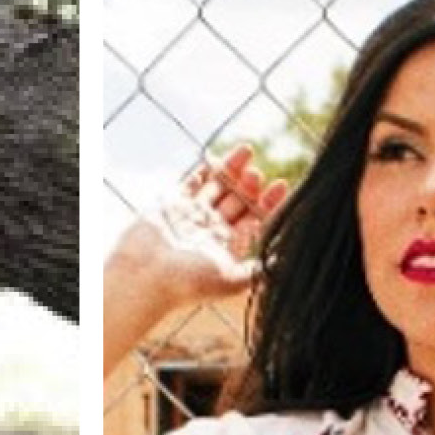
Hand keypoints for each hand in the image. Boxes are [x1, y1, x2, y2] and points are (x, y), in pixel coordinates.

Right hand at [102, 146, 290, 371]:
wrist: (146, 276)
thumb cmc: (190, 283)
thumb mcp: (234, 280)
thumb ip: (261, 270)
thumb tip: (288, 263)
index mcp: (227, 247)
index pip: (255, 220)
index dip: (270, 203)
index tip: (283, 185)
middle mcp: (210, 230)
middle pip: (238, 201)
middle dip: (251, 185)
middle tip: (259, 173)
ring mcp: (190, 215)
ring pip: (217, 187)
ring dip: (232, 170)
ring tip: (248, 151)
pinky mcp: (171, 203)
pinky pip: (191, 181)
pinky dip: (204, 169)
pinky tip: (218, 157)